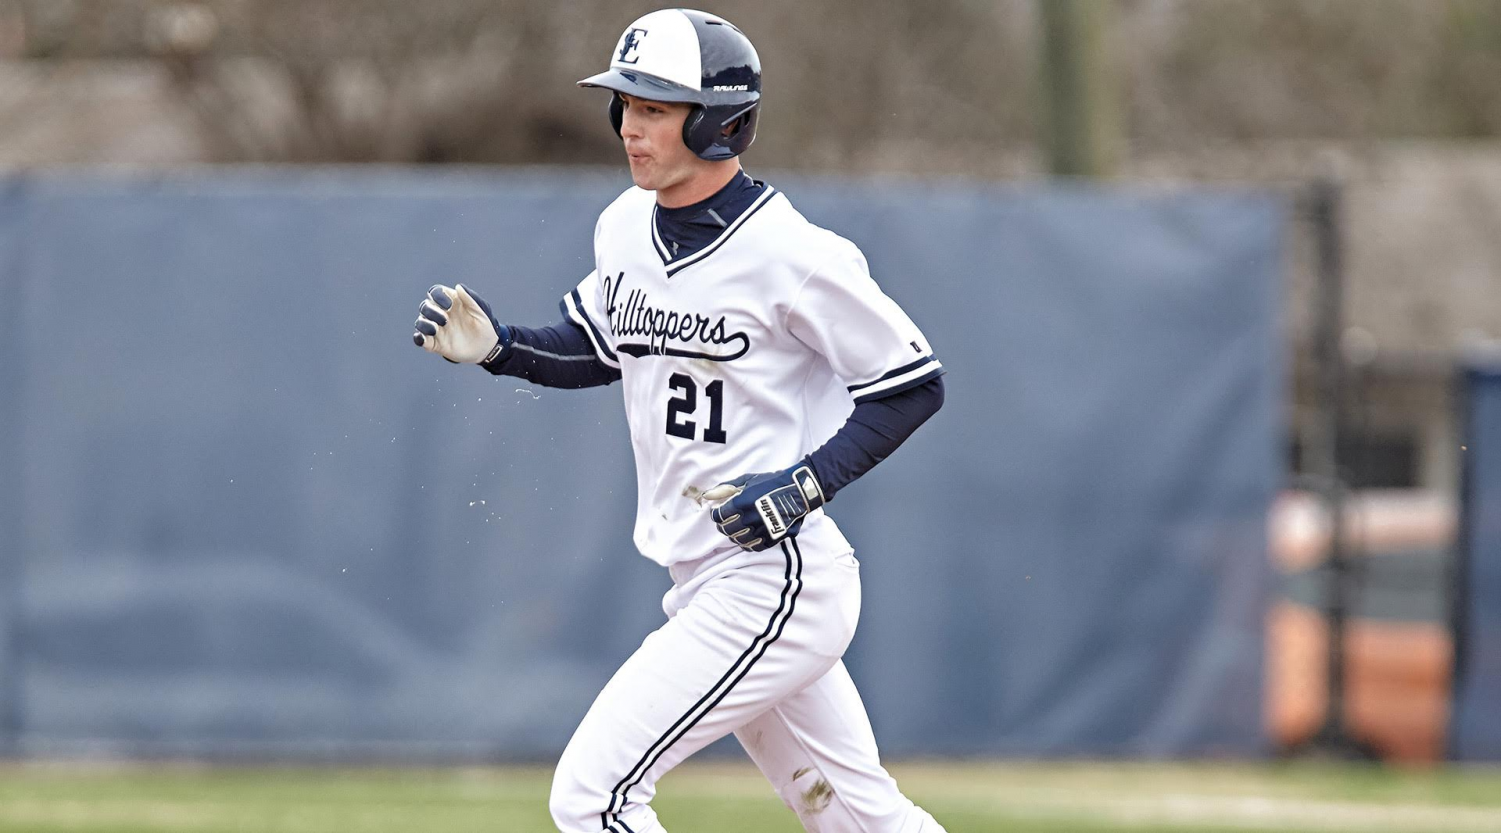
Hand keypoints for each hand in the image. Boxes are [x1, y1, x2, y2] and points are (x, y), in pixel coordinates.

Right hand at [412, 283, 508, 363]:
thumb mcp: (480, 313)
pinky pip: (420, 340)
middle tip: (445, 319)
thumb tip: (458, 287)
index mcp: (450, 304)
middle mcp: (441, 315)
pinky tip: (422, 338)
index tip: (449, 304)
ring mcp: (437, 329)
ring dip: (424, 323)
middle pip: (425, 306)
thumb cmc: (484, 328)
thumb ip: (470, 299)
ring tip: (436, 329)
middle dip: (431, 310)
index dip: (437, 295)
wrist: (487, 349)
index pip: (435, 293)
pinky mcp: (435, 344)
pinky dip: (418, 339)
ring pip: (421, 322)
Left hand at [707, 462, 825, 551]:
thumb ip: (726, 488)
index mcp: (742, 503)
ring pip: (739, 540)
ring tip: (738, 528)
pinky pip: (754, 546)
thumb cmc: (771, 483)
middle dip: (724, 525)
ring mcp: (762, 530)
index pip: (719, 516)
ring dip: (735, 535)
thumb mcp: (747, 480)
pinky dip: (748, 543)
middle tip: (727, 521)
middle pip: (727, 530)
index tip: (718, 512)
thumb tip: (707, 495)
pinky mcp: (773, 538)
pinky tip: (749, 536)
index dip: (716, 515)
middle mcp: (751, 518)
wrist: (798, 491)